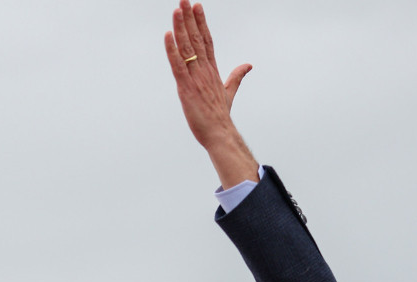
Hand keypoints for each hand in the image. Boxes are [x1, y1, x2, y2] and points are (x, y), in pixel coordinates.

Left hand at [164, 1, 258, 187]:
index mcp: (212, 70)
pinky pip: (177, 65)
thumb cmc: (220, 116)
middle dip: (189, 19)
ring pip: (187, 48)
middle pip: (197, 39)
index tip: (196, 6)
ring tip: (177, 9)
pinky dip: (172, 50)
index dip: (201, 22)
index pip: (207, 40)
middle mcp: (204, 70)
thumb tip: (248, 65)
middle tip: (184, 0)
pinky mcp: (185, 88)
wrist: (219, 134)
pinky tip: (168, 35)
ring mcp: (195, 78)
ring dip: (181, 28)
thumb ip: (236, 77)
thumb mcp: (229, 92)